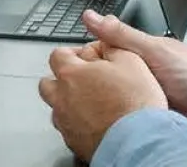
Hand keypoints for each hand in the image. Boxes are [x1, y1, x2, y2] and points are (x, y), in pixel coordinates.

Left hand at [38, 43, 168, 160]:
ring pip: (56, 108)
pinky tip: (94, 122)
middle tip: (84, 80)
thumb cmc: (135, 103)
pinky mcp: (73, 141)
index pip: (57, 55)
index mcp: (72, 74)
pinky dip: (76, 122)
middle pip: (48, 83)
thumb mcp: (131, 60)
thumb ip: (112, 46)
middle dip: (63, 79)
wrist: (138, 140)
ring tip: (90, 102)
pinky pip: (67, 128)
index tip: (87, 57)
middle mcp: (61, 98)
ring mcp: (65, 121)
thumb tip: (103, 44)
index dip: (73, 54)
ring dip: (67, 102)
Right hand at [83, 9, 186, 143]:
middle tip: (78, 91)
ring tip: (94, 107)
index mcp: (140, 52)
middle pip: (106, 76)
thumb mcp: (155, 50)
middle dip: (94, 83)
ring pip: (114, 97)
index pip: (103, 51)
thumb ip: (123, 35)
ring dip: (107, 102)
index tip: (70, 65)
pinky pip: (126, 115)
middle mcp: (140, 73)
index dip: (87, 57)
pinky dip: (120, 117)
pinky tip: (112, 120)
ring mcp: (143, 95)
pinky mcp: (148, 115)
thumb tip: (93, 16)